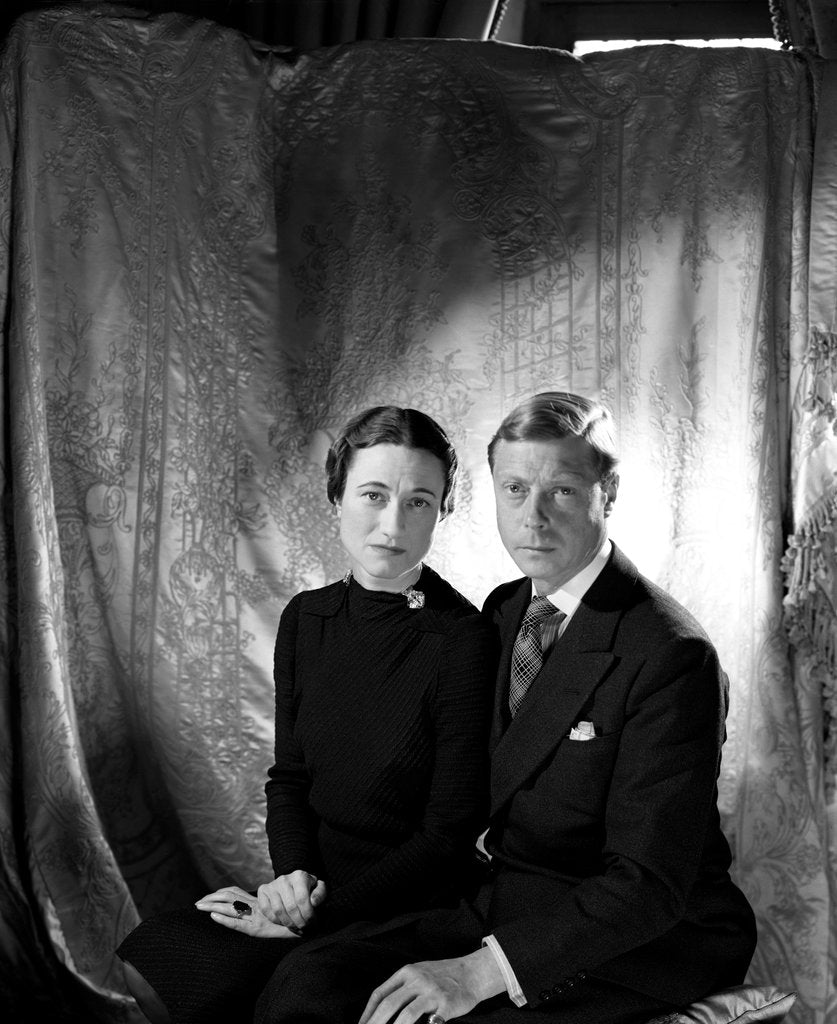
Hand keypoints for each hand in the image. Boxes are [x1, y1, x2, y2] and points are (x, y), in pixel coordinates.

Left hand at [194, 885, 302, 939]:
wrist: (307, 923)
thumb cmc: (293, 917)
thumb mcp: (276, 911)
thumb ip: (265, 907)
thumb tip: (250, 905)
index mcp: (258, 901)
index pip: (236, 893)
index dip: (220, 893)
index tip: (208, 896)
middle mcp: (256, 906)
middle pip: (229, 897)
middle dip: (211, 899)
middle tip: (197, 903)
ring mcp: (255, 917)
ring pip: (231, 907)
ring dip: (212, 906)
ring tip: (199, 906)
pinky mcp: (257, 929)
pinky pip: (238, 923)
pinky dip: (224, 919)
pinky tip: (214, 916)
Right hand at [256, 870, 326, 932]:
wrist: (293, 884)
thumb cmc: (308, 889)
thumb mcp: (318, 889)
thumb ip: (320, 894)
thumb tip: (314, 902)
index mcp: (299, 876)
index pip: (302, 899)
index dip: (307, 915)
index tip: (312, 923)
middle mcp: (284, 878)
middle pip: (290, 907)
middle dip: (299, 922)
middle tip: (304, 928)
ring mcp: (272, 884)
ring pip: (278, 910)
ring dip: (288, 923)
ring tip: (296, 927)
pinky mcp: (262, 890)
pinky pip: (266, 910)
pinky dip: (275, 920)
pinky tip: (284, 922)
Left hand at [358, 947, 505, 1023]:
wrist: (472, 973)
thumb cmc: (442, 976)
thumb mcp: (419, 973)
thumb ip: (401, 988)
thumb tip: (379, 1010)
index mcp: (407, 972)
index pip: (380, 993)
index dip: (368, 1012)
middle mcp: (417, 980)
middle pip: (389, 1004)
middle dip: (376, 1023)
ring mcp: (432, 992)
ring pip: (407, 1014)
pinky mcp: (447, 1005)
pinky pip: (431, 1023)